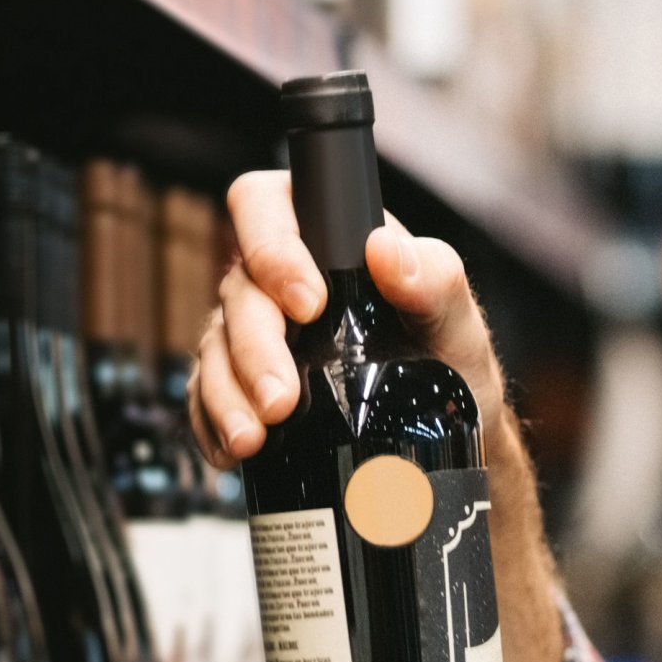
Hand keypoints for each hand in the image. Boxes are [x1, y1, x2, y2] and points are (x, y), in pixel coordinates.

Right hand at [186, 168, 509, 468]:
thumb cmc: (448, 356)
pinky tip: (234, 454)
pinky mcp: (242, 386)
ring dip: (227, 396)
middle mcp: (277, 283)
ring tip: (254, 439)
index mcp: (322, 241)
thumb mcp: (455, 317)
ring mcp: (254, 335)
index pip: (264, 207)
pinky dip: (215, 427)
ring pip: (214, 350)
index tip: (307, 303)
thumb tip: (385, 250)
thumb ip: (433, 277)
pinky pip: (206, 400)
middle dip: (254, 349)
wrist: (449, 431)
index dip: (270, 247)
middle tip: (282, 401)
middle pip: (237, 293)